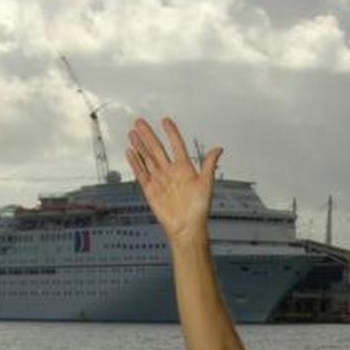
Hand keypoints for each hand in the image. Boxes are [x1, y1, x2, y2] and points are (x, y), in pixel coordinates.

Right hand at [126, 117, 221, 244]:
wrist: (186, 228)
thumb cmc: (198, 210)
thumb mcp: (206, 184)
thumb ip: (209, 165)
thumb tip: (218, 149)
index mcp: (185, 169)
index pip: (176, 145)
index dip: (171, 133)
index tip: (165, 121)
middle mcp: (171, 172)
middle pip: (157, 149)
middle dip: (149, 135)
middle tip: (140, 122)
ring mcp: (160, 180)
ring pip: (147, 158)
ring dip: (140, 145)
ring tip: (133, 133)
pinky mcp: (150, 189)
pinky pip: (141, 173)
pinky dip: (135, 162)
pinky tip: (130, 152)